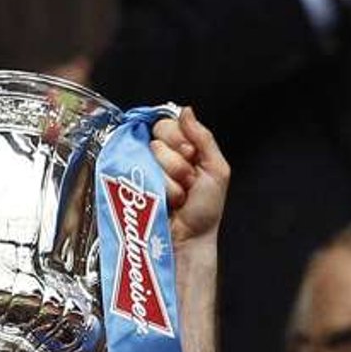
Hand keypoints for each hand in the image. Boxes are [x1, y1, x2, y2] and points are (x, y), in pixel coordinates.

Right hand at [149, 107, 228, 246]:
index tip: (191, 156)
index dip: (179, 138)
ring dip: (171, 179)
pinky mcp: (133, 189)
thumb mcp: (216, 169)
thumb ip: (204, 137)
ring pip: (152, 156)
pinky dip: (161, 189)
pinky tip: (168, 202)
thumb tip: (186, 111)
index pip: (168, 123)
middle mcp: (161, 158)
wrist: (190, 240)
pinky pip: (143, 175)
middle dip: (177, 160)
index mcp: (182, 148)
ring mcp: (146, 173)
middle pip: (159, 137)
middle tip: (188, 180)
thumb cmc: (205, 211)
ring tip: (179, 197)